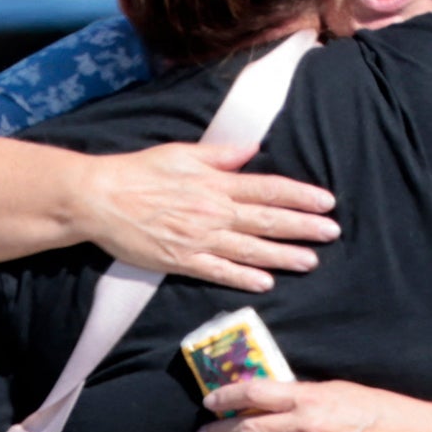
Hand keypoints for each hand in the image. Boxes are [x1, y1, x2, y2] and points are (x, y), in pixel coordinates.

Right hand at [76, 142, 338, 289]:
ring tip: (310, 261)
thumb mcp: (181, 153)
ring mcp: (198, 239)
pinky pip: (219, 271)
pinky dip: (244, 277)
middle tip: (332, 232)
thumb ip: (220, 155)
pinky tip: (266, 282)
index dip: (300, 196)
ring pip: (250, 249)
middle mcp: (212, 211)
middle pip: (267, 220)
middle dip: (303, 227)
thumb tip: (253, 149)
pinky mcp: (182, 261)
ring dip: (283, 255)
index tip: (325, 201)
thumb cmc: (138, 172)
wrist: (99, 198)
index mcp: (214, 183)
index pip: (267, 189)